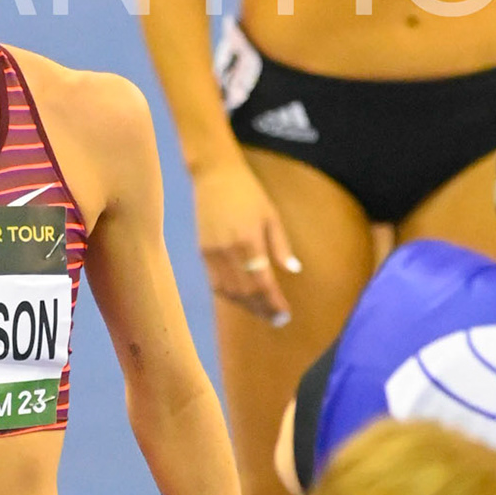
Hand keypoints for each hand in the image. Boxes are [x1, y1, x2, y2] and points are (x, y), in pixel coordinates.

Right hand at [193, 154, 300, 323]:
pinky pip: (215, 282)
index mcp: (249, 241)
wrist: (214, 175)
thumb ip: (281, 245)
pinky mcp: (202, 251)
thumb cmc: (249, 192)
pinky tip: (242, 297)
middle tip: (277, 319)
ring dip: (246, 306)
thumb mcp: (271, 215)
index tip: (285, 315)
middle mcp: (227, 251)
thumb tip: (293, 270)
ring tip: (262, 311)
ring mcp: (211, 252)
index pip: (263, 284)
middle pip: (245, 292)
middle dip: (262, 309)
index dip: (274, 303)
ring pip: (228, 291)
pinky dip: (229, 295)